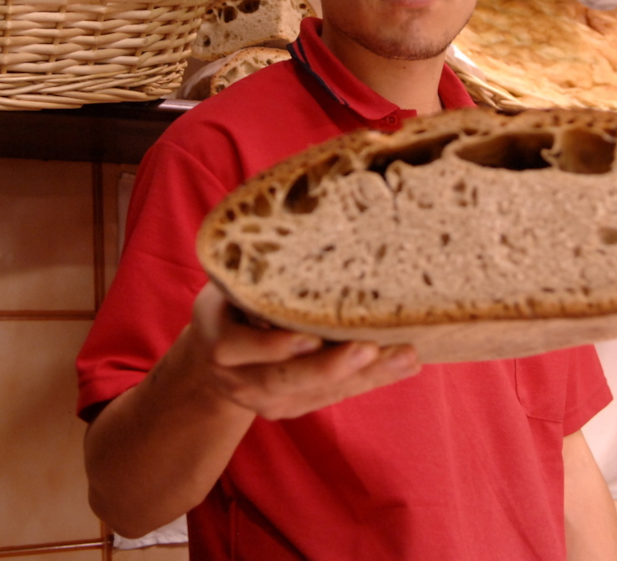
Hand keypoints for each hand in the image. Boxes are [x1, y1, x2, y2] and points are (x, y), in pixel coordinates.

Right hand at [184, 282, 420, 420]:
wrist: (212, 359)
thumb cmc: (230, 304)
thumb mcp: (231, 285)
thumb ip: (256, 270)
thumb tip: (304, 209)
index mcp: (219, 340)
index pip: (239, 346)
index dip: (272, 345)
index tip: (308, 337)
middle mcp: (238, 377)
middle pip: (282, 379)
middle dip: (328, 367)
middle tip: (370, 348)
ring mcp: (264, 400)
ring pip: (316, 394)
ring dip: (364, 376)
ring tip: (404, 357)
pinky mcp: (291, 408)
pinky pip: (332, 397)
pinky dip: (370, 380)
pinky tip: (404, 364)